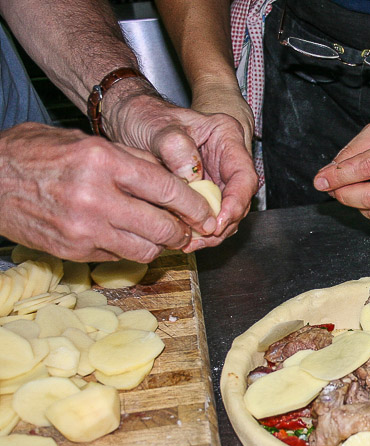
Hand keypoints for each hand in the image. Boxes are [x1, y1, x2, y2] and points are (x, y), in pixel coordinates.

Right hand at [0, 123, 215, 261]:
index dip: (195, 206)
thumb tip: (175, 178)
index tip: (207, 212)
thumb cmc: (39, 154)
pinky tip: (128, 237)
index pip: (167, 189)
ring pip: (145, 249)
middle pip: (163, 227)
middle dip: (183, 232)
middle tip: (189, 229)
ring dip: (159, 246)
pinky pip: (118, 257)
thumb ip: (133, 160)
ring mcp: (84, 229)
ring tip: (161, 235)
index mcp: (103, 162)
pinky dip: (130, 250)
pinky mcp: (74, 251)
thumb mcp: (89, 142)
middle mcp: (96, 197)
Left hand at [106, 90, 257, 250]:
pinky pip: (207, 215)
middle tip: (199, 238)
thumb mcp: (157, 126)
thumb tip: (192, 178)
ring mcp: (214, 177)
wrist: (128, 119)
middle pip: (238, 200)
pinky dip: (197, 229)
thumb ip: (176, 148)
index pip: (244, 176)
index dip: (236, 203)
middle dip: (223, 223)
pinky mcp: (201, 191)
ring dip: (210, 231)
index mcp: (226, 137)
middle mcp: (225, 159)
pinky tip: (182, 235)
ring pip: (225, 212)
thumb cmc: (145, 116)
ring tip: (188, 240)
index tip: (219, 222)